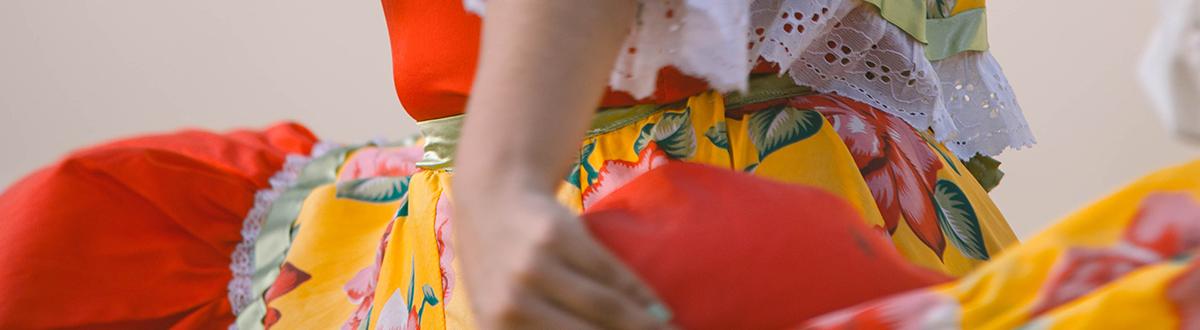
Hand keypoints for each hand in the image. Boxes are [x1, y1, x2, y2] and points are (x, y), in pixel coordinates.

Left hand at [453, 190, 669, 328]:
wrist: (492, 200)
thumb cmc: (505, 268)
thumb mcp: (504, 312)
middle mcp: (511, 306)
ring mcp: (533, 270)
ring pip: (607, 310)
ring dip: (647, 329)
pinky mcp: (558, 238)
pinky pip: (612, 275)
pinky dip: (642, 297)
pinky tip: (660, 312)